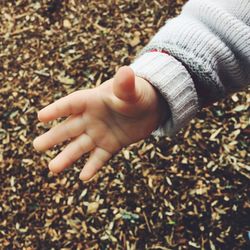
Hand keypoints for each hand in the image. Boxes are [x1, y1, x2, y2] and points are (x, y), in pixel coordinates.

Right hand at [33, 66, 164, 180]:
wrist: (150, 108)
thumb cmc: (138, 94)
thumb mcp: (132, 90)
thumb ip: (126, 86)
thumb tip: (126, 71)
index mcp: (93, 100)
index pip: (72, 104)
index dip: (57, 109)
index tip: (41, 117)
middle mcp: (92, 118)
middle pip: (69, 128)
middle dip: (54, 137)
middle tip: (37, 146)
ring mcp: (100, 133)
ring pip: (80, 146)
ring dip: (67, 157)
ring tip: (53, 168)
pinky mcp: (111, 145)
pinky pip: (99, 157)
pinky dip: (92, 167)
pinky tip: (83, 177)